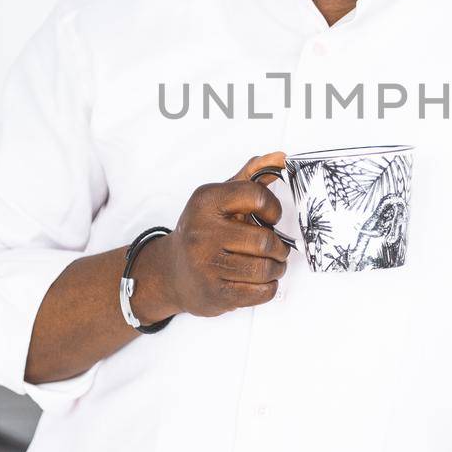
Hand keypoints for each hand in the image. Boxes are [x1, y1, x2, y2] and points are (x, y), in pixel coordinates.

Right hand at [147, 152, 291, 318]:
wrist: (171, 272)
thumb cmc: (203, 231)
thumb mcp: (221, 197)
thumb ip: (252, 175)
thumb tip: (281, 158)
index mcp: (206, 202)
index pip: (257, 196)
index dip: (273, 209)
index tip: (271, 217)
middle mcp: (203, 232)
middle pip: (264, 240)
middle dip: (279, 247)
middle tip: (276, 249)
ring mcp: (207, 265)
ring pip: (265, 269)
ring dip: (276, 268)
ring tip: (272, 265)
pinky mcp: (215, 293)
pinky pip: (261, 292)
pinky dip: (269, 287)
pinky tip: (261, 280)